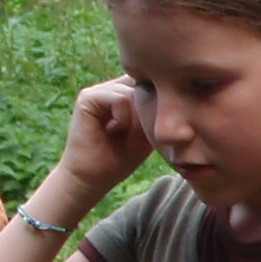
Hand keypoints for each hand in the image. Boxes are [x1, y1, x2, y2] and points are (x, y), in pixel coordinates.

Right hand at [56, 77, 153, 198]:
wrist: (93, 177)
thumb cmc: (120, 157)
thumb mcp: (148, 132)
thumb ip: (156, 111)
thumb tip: (172, 95)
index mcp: (126, 93)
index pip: (152, 85)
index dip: (158, 106)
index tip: (149, 132)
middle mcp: (112, 87)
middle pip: (145, 87)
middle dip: (146, 116)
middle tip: (134, 139)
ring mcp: (99, 90)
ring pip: (134, 93)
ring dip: (136, 121)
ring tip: (123, 137)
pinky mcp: (88, 97)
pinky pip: (121, 99)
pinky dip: (123, 119)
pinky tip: (112, 131)